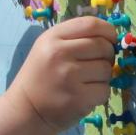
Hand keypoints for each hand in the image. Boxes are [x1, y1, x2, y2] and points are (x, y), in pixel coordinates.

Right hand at [0, 17, 116, 134]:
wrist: (25, 110)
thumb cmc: (40, 76)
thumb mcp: (48, 47)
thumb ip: (74, 38)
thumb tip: (110, 38)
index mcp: (53, 37)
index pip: (91, 24)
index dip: (108, 31)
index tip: (110, 40)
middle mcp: (60, 53)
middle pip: (103, 46)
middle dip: (107, 55)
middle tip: (96, 64)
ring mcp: (69, 77)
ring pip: (107, 69)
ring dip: (103, 76)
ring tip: (86, 82)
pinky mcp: (78, 98)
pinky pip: (104, 90)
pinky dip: (99, 94)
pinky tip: (84, 95)